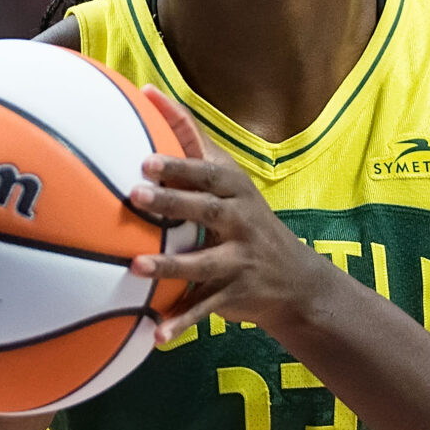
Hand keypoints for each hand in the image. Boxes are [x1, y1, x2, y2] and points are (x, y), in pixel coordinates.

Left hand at [127, 87, 338, 341]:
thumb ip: (192, 145)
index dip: (179, 158)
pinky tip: (156, 336)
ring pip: (202, 263)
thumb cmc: (244, 219)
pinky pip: (205, 309)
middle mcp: (239, 220)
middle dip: (172, 202)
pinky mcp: (235, 294)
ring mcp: (239, 259)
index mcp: (233, 190)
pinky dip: (181, 323)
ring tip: (138, 267)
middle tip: (135, 195)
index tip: (147, 154)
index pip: (206, 168)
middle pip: (205, 209)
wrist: (295, 280)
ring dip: (170, 266)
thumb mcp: (228, 182)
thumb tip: (147, 93)